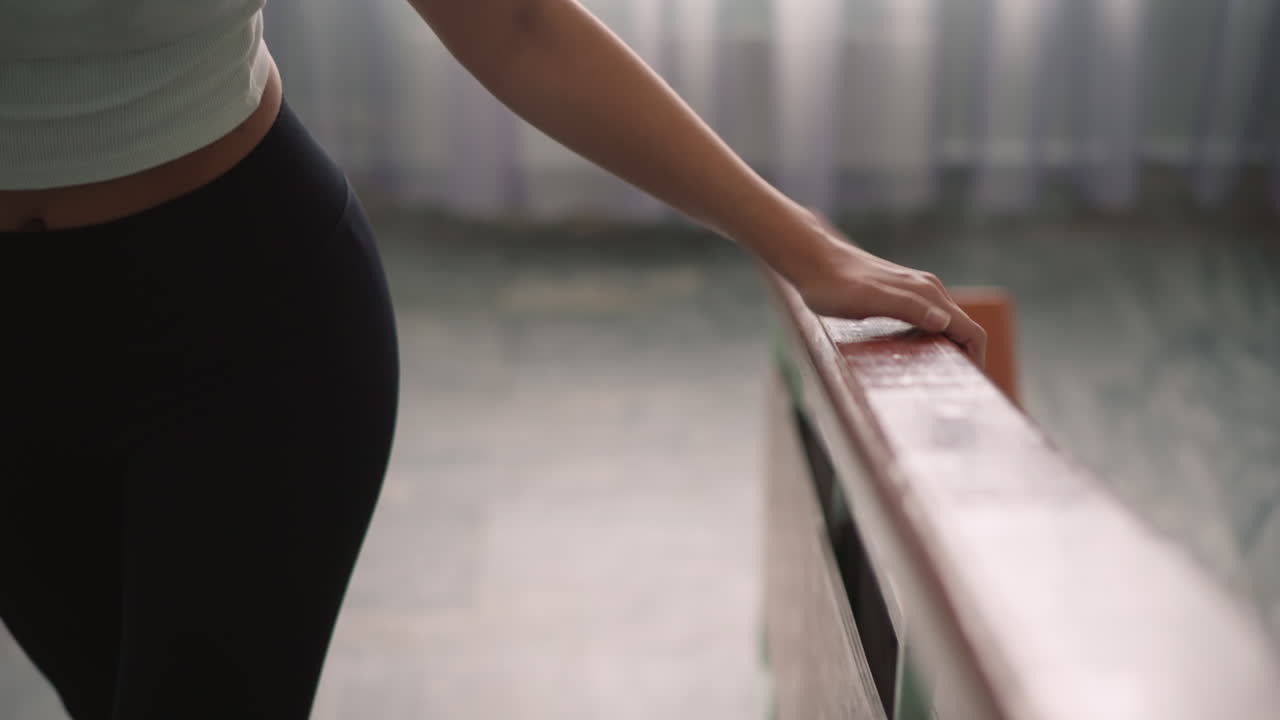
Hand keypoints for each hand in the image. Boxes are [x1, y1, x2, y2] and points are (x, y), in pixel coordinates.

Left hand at [784, 213, 987, 366]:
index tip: (968, 384)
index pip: (970, 329)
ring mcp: (915, 290)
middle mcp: (928, 289)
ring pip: (947, 323)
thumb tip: (943, 321)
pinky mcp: (901, 294)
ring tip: (936, 376)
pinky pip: (929, 319)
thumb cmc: (834, 286)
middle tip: (951, 388)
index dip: (976, 358)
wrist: (812, 261)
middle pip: (963, 328)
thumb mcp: (868, 300)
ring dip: (950, 348)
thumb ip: (906, 308)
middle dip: (966, 357)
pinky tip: (915, 353)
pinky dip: (932, 339)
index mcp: (927, 293)